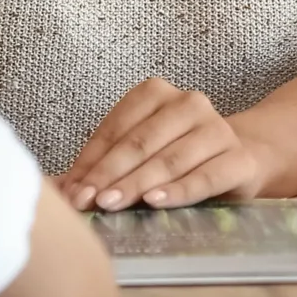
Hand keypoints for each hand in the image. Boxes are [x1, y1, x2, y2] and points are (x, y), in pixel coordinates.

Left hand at [58, 79, 266, 211]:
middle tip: (86, 201)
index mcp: (157, 93)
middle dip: (109, 174)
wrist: (240, 160)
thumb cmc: (175, 157)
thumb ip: (99, 168)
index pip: (117, 128)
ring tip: (112, 204)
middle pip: (141, 142)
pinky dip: (178, 191)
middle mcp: (189, 103)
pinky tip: (155, 203)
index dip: (91, 161)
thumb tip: (56, 190)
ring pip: (170, 159)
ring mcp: (217, 129)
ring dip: (137, 184)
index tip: (71, 191)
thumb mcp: (138, 155)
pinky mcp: (239, 159)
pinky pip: (205, 177)